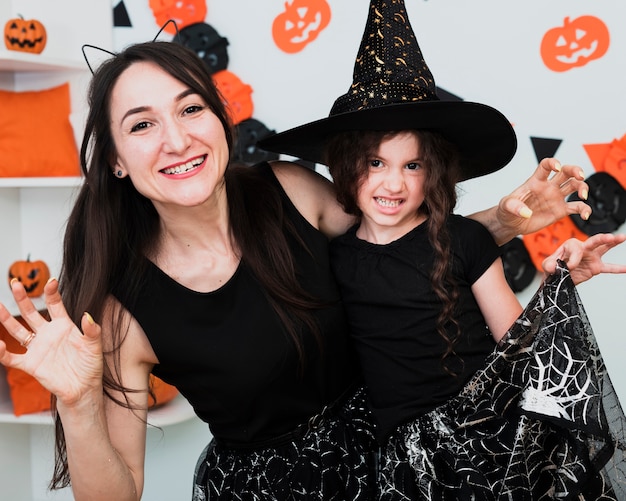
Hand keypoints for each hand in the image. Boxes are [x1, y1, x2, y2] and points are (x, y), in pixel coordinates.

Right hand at [0, 278, 102, 406]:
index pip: (55, 305)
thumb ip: (92, 331)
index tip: (51, 281)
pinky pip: (11, 358)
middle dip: (23, 299)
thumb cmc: (90, 366)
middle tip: (14, 283)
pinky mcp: (30, 364)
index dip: (51, 293)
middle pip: (31, 313)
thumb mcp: (95, 346)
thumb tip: (87, 315)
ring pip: (17, 330)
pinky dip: (2, 352)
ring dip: (6, 319)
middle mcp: (48, 334)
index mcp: (64, 326)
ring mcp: (37, 348)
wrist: (84, 389)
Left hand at [497, 158, 590, 236]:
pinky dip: (584, 209)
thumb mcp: (505, 206)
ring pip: (575, 186)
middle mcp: (548, 187)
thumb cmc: (508, 210)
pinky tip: (585, 214)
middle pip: (566, 172)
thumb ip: (514, 206)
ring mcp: (556, 198)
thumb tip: (525, 212)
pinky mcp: (560, 210)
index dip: (553, 163)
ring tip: (583, 196)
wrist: (511, 224)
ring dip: (583, 188)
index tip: (557, 167)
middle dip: (576, 170)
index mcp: (535, 182)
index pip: (545, 166)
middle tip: (580, 176)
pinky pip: (577, 207)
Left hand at [542, 233, 625, 284]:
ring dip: (613, 243)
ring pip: (604, 248)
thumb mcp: (547, 265)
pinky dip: (617, 268)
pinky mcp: (596, 267)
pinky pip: (608, 268)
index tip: (567, 268)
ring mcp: (592, 257)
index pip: (576, 250)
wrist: (557, 278)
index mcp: (571, 245)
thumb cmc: (553, 268)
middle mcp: (584, 248)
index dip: (573, 260)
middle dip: (601, 238)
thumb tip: (553, 266)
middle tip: (610, 237)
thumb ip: (549, 264)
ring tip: (622, 237)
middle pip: (594, 241)